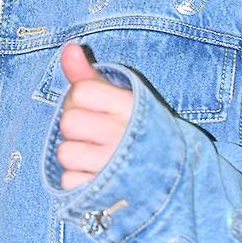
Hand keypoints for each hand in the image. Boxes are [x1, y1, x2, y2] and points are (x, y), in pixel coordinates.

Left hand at [57, 43, 133, 190]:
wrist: (176, 179)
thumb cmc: (139, 129)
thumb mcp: (121, 97)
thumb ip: (90, 74)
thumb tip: (68, 47)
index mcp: (130, 107)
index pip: (81, 92)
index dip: (80, 98)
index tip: (95, 107)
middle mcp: (123, 135)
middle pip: (69, 122)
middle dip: (76, 126)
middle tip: (93, 132)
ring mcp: (114, 167)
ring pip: (66, 153)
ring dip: (75, 155)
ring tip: (94, 155)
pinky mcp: (105, 195)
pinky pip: (69, 180)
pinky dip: (77, 180)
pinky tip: (95, 175)